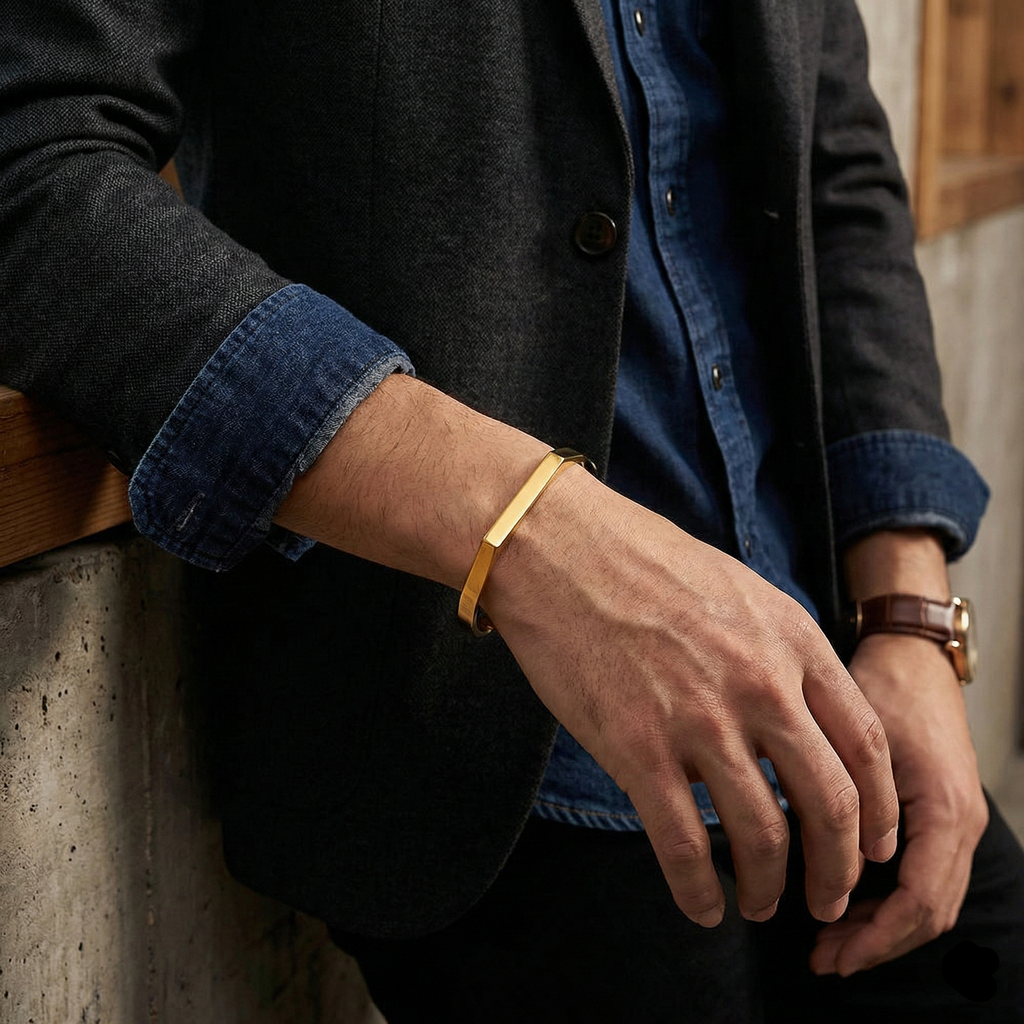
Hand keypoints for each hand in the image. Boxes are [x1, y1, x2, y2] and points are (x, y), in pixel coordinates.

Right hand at [485, 466, 899, 927]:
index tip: (873, 845)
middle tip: (829, 898)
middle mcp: (759, 684)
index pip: (865, 744)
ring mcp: (699, 719)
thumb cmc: (638, 559)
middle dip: (838, 869)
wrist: (556, 547)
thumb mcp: (737, 586)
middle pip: (831, 803)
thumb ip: (778, 648)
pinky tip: (703, 907)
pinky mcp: (636, 748)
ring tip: (760, 905)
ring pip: (763, 836)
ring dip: (769, 888)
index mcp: (789, 640)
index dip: (878, 810)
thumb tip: (797, 711)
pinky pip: (684, 845)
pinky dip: (699, 891)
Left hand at [809, 633, 988, 975]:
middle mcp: (961, 824)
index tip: (833, 950)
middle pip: (929, 912)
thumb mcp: (859, 740)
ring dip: (880, 924)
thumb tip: (814, 859)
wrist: (912, 655)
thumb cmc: (886, 686)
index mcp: (947, 810)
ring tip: (828, 938)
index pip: (921, 900)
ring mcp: (953, 821)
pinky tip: (843, 896)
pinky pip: (922, 875)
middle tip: (823, 956)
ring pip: (928, 899)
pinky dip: (886, 898)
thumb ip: (843, 800)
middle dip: (876, 940)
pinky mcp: (936, 814)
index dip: (877, 935)